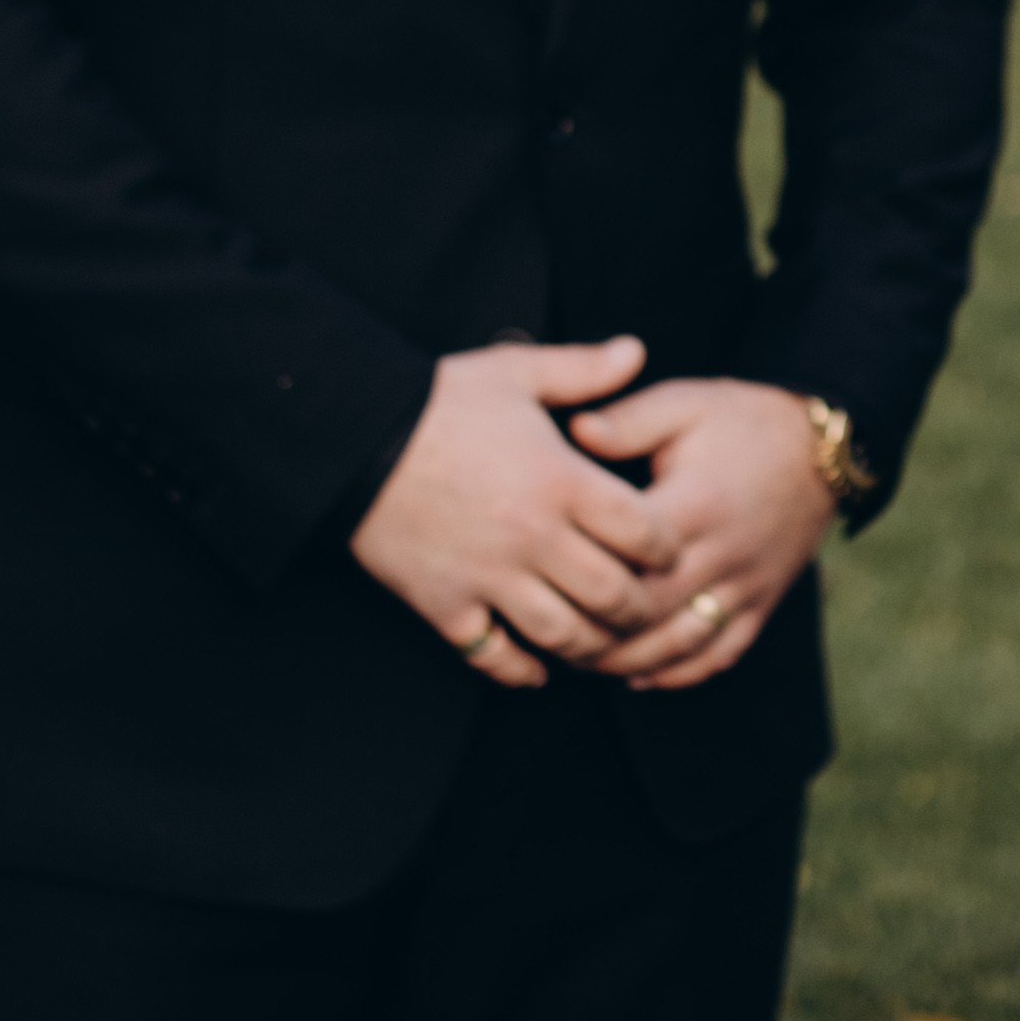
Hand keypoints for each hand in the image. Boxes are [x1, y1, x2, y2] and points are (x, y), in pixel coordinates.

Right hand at [350, 338, 656, 684]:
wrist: (351, 437)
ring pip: (563, 636)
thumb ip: (582, 369)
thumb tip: (635, 350)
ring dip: (591, 646)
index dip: (668, 549)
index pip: (646, 534)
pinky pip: (494, 655)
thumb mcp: (514, 373)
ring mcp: (489, 577)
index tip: (667, 552)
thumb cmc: (437, 402)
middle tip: (646, 607)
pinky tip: (537, 667)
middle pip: (614, 596)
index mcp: (562, 482)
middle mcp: (534, 537)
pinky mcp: (445, 604)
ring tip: (600, 639)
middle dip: (641, 608)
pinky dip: (521, 669)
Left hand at [558, 375, 837, 691]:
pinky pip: (722, 653)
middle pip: (652, 613)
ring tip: (584, 660)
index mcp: (699, 504)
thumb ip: (628, 421)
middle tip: (547, 634)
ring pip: (684, 644)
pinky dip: (680, 673)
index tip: (542, 578)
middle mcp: (725, 554)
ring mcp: (747, 585)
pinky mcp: (763, 603)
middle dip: (598, 631)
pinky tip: (641, 675)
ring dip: (632, 661)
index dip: (586, 572)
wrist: (820, 446)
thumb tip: (573, 430)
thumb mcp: (683, 404)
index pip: (633, 556)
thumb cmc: (741, 420)